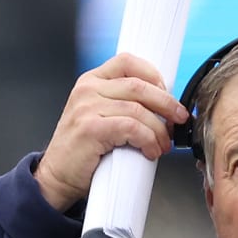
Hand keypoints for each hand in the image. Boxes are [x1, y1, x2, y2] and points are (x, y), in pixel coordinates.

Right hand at [34, 53, 189, 212]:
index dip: (154, 75)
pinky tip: (150, 151)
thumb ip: (123, 104)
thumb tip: (164, 107)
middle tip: (179, 119)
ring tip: (162, 145)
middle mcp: (87, 89)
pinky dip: (148, 140)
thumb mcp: (100, 116)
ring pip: (138, 110)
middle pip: (139, 85)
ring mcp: (87, 107)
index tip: (168, 94)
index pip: (128, 62)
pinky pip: (131, 128)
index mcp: (91, 81)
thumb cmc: (84, 150)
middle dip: (167, 103)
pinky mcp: (91, 128)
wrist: (58, 176)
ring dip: (158, 130)